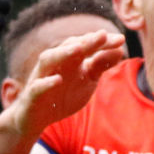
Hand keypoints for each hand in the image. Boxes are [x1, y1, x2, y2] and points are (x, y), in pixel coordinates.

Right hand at [6, 30, 126, 137]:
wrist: (37, 118)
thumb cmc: (63, 95)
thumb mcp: (87, 80)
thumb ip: (100, 65)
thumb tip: (120, 50)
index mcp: (69, 60)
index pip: (86, 46)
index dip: (102, 42)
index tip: (121, 39)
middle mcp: (55, 64)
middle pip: (69, 48)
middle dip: (86, 41)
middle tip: (103, 35)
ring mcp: (41, 77)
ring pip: (49, 60)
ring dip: (63, 53)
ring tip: (80, 48)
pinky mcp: (32, 95)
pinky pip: (37, 86)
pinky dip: (46, 82)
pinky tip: (58, 80)